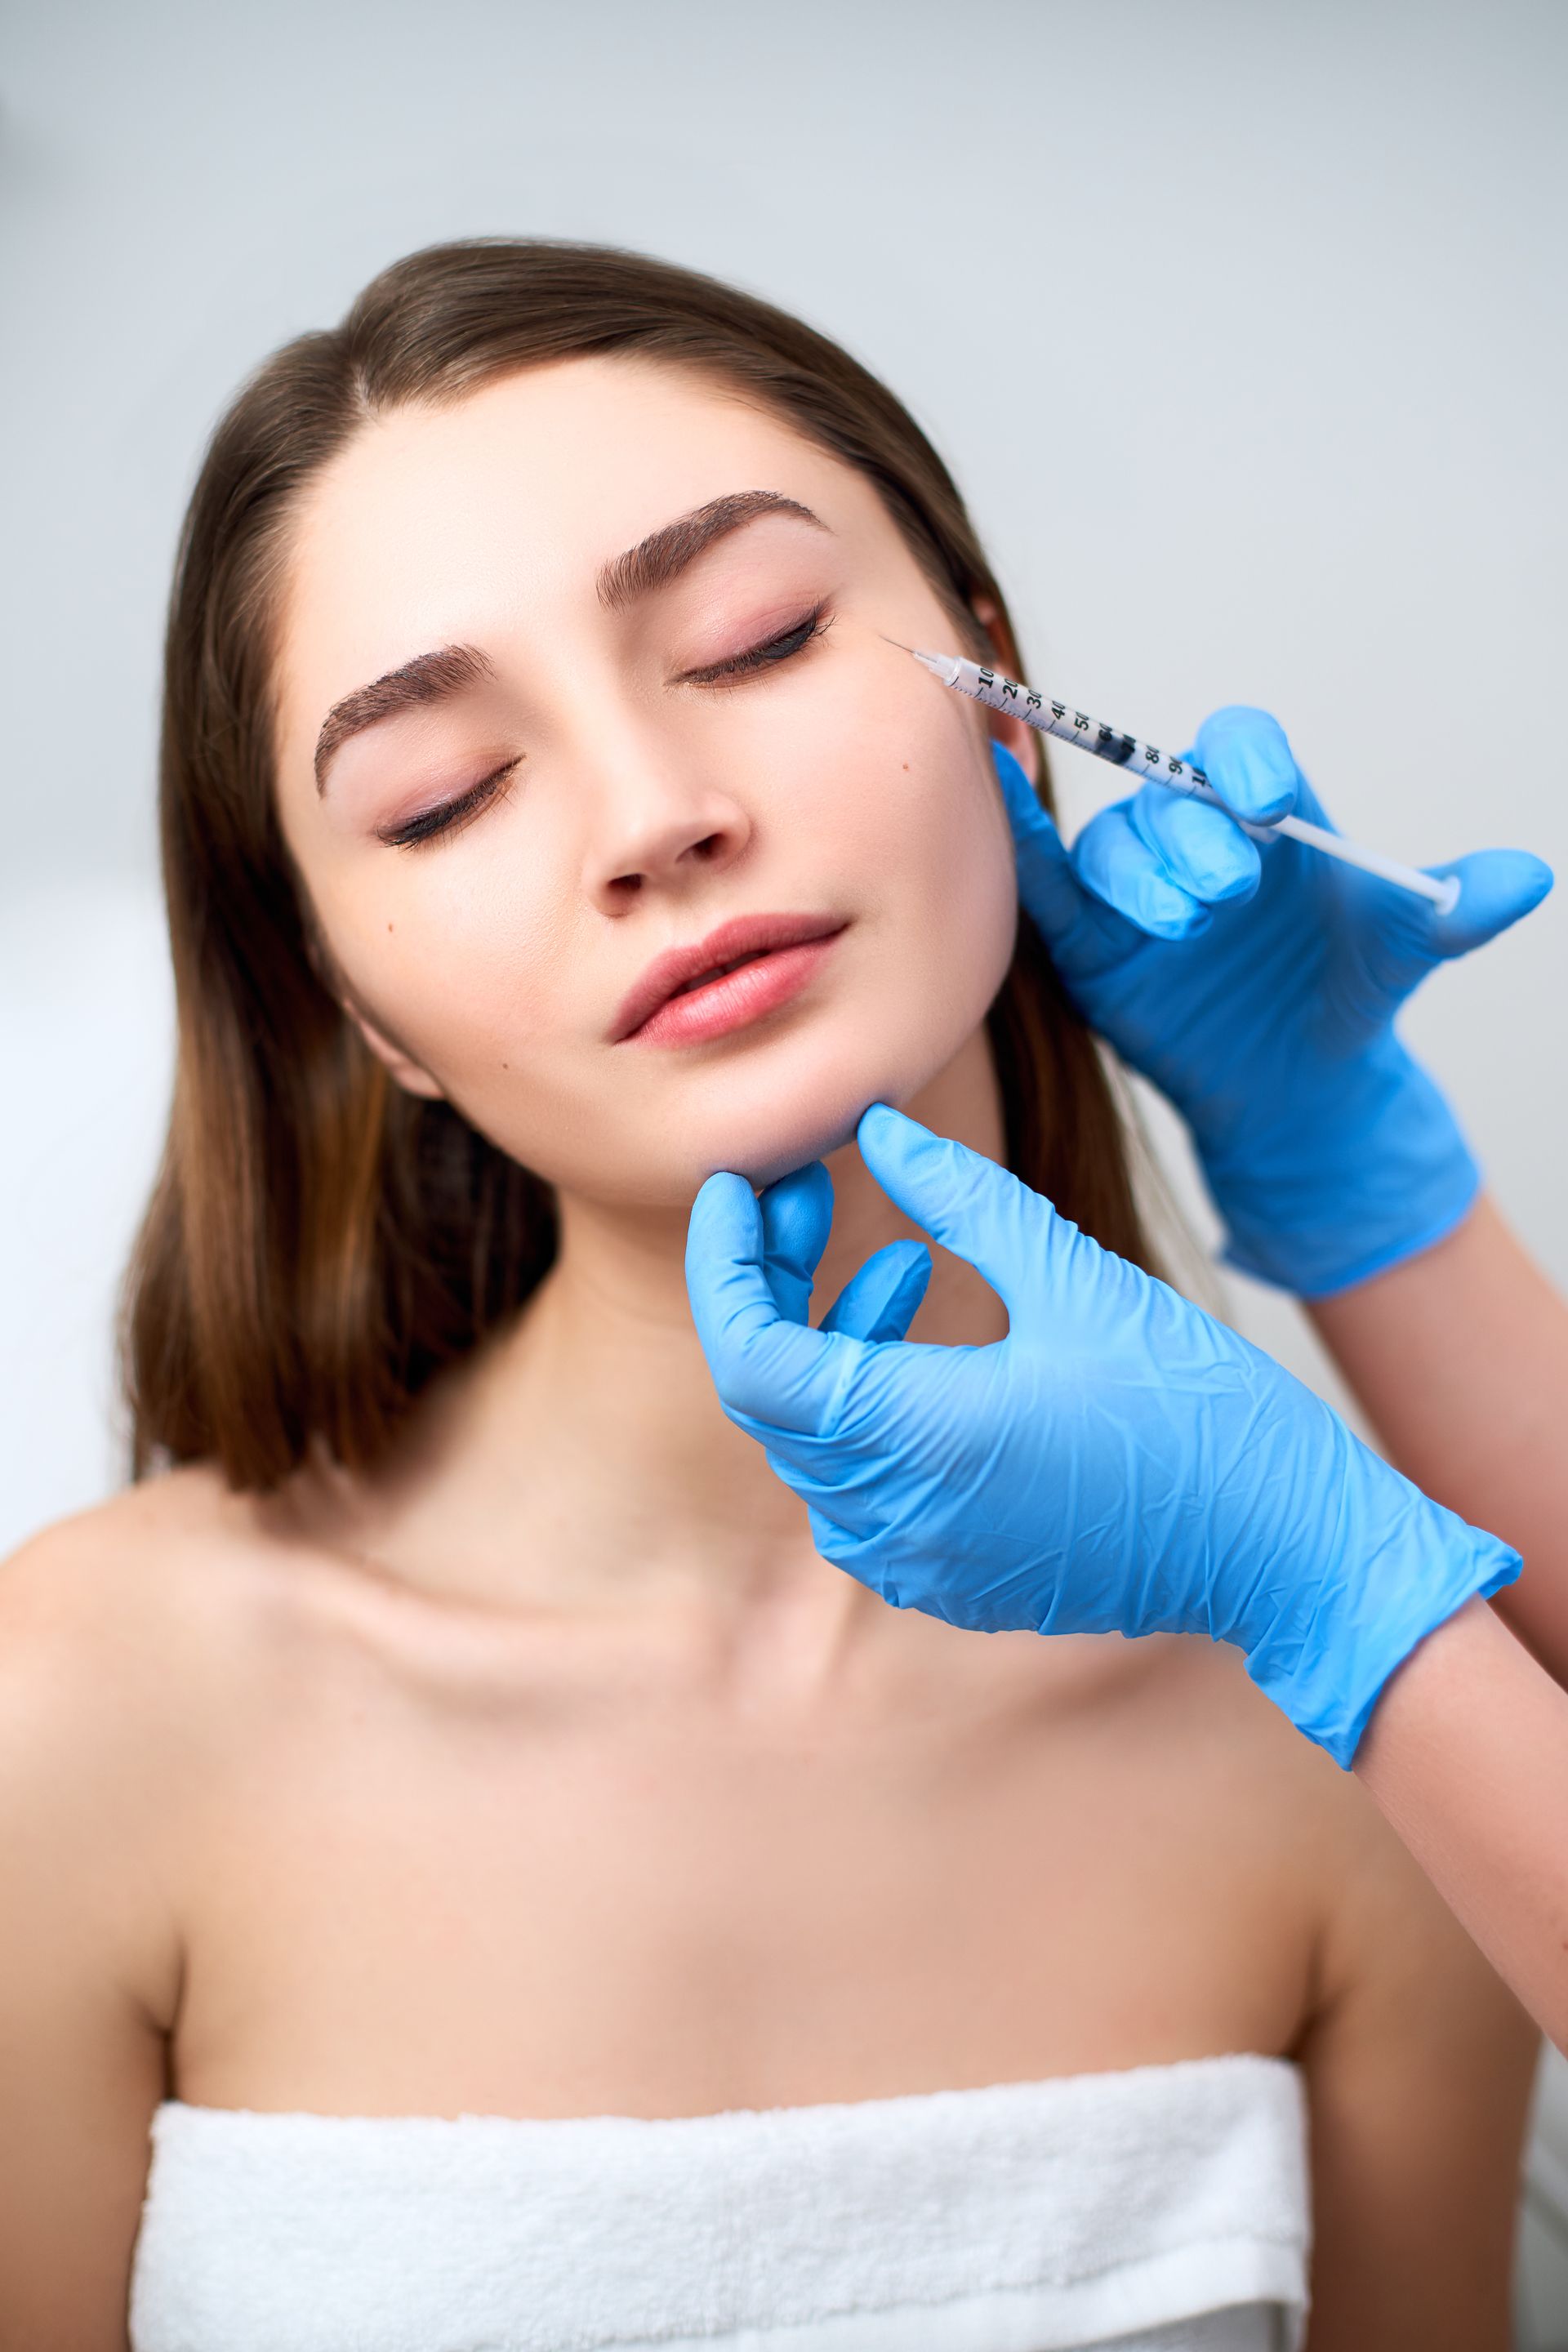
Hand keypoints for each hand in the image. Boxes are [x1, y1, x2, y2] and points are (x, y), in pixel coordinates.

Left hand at [686, 1104, 1519, 1767]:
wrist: (1285, 1547)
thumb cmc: (1197, 1409)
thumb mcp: (1075, 1275)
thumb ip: (959, 1198)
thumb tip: (873, 1128)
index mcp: (914, 1438)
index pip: (749, 1355)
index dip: (725, 1264)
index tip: (741, 1187)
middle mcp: (895, 1516)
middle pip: (769, 1394)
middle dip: (772, 1283)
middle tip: (810, 1196)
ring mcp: (921, 1562)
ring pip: (813, 1442)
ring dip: (832, 1344)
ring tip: (906, 1264)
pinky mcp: (953, 1582)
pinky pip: (862, 1490)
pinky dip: (870, 1410)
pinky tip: (934, 1354)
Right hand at [991, 715, 1551, 1294]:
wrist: (1292, 1085)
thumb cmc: (1341, 995)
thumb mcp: (1404, 953)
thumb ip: (1454, 911)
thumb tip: (1527, 878)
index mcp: (1262, 812)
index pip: (1236, 751)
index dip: (1244, 764)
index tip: (1270, 802)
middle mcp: (1188, 832)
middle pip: (1166, 798)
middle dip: (1193, 836)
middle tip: (1230, 894)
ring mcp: (1131, 884)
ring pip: (1108, 847)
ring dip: (1140, 875)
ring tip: (1184, 927)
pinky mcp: (1086, 941)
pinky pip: (1042, 881)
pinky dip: (1017, 838)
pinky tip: (998, 795)